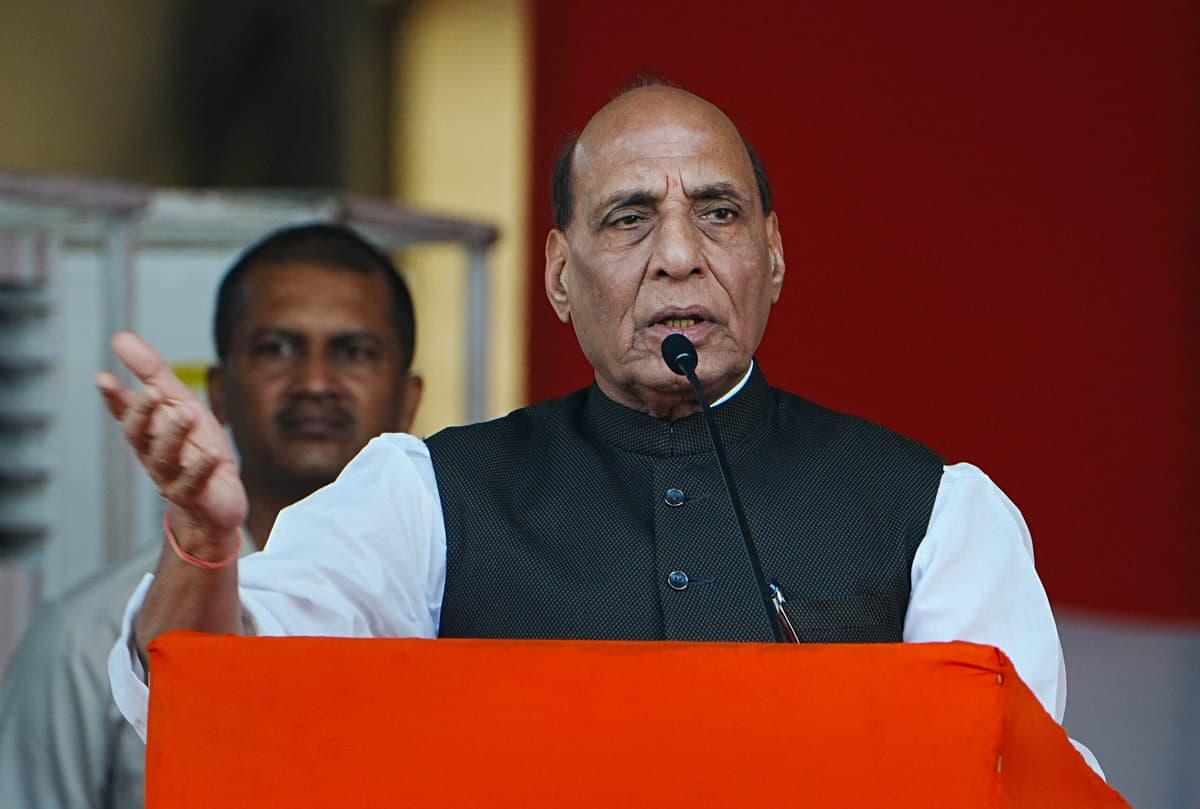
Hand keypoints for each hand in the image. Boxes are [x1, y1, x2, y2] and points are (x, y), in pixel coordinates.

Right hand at [95, 332, 246, 545]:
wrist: (217, 501)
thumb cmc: (195, 448)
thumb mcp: (180, 403)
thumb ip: (153, 373)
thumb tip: (120, 338)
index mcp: (148, 430)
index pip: (125, 412)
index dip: (114, 397)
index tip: (103, 378)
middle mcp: (153, 453)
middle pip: (139, 435)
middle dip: (142, 413)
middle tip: (151, 392)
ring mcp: (171, 477)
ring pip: (164, 457)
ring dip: (173, 434)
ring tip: (185, 412)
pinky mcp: (193, 495)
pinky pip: (193, 483)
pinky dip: (200, 468)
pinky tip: (210, 454)